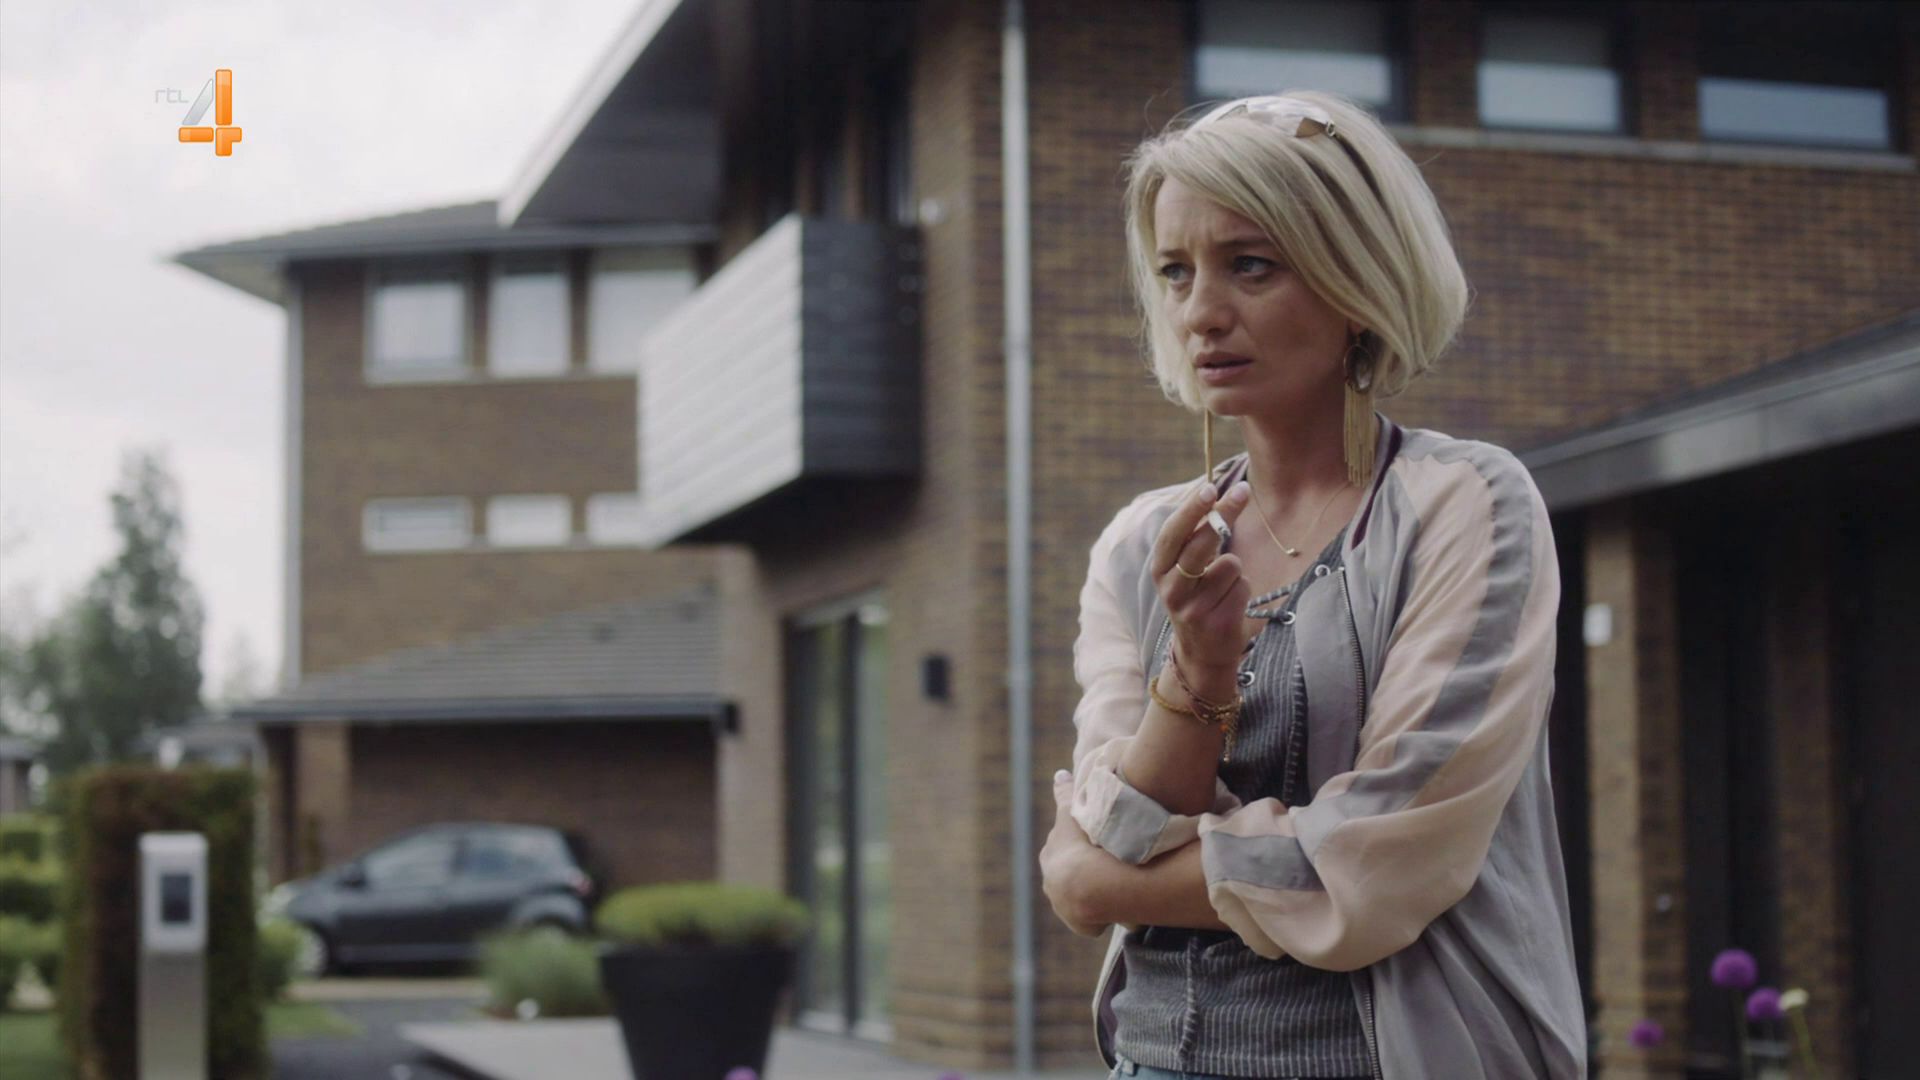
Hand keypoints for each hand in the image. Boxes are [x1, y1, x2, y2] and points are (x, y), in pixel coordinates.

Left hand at [1040, 770, 1107, 936]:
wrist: (1089, 885)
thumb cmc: (1081, 844)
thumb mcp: (1072, 814)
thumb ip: (1065, 794)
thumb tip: (1059, 774)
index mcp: (1050, 858)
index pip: (1062, 850)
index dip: (1078, 846)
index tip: (1093, 843)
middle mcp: (1053, 884)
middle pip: (1070, 875)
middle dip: (1084, 870)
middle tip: (1108, 862)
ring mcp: (1066, 907)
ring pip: (1081, 897)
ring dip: (1096, 892)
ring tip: (1118, 883)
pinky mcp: (1082, 925)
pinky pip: (1094, 920)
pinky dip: (1104, 914)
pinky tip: (1120, 906)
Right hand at [1152, 477, 1252, 671]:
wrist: (1201, 653)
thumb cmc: (1197, 597)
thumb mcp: (1184, 571)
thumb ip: (1193, 539)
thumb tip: (1212, 494)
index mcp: (1160, 570)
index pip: (1173, 533)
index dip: (1191, 509)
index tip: (1209, 487)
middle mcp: (1171, 589)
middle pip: (1200, 544)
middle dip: (1222, 514)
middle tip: (1242, 491)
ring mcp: (1193, 608)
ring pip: (1230, 564)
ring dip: (1235, 569)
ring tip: (1223, 586)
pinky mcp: (1217, 622)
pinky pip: (1243, 585)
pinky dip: (1243, 588)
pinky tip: (1229, 604)